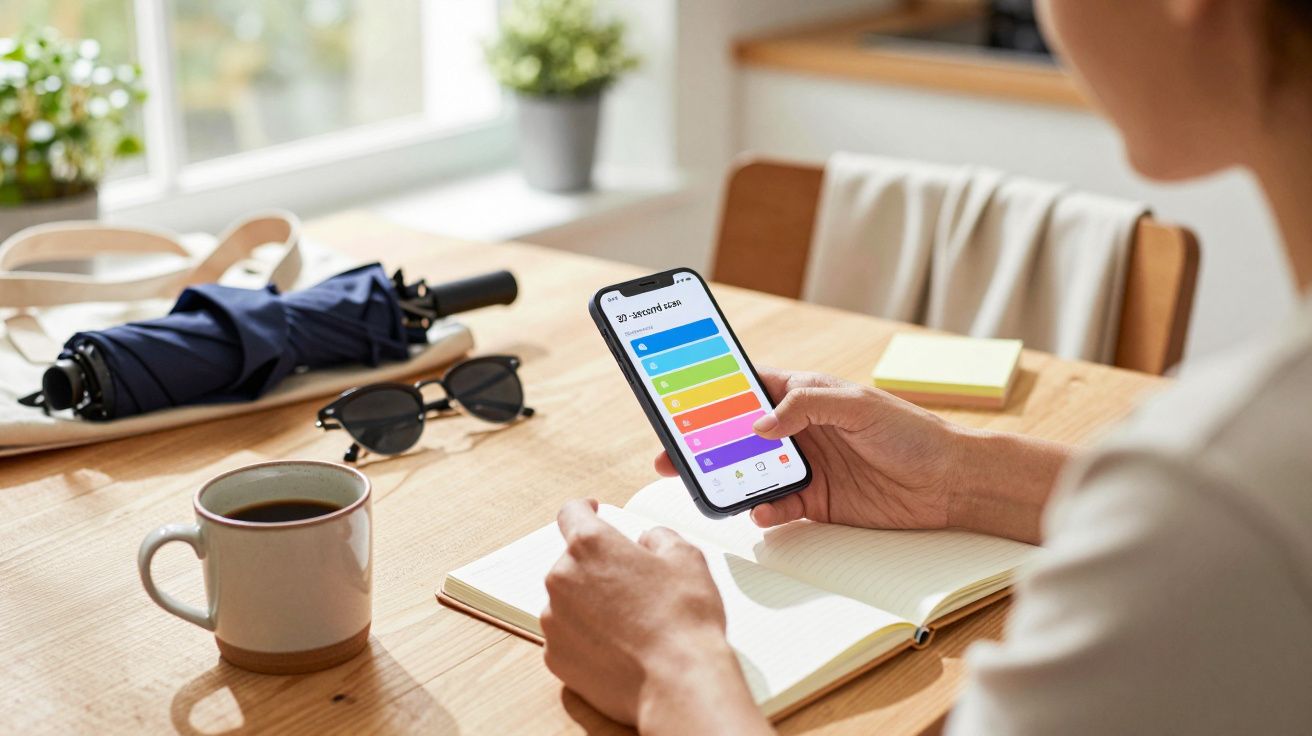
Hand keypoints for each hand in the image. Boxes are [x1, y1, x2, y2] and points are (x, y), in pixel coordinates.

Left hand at [542, 500, 768, 733]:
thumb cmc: (683, 619)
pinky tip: (618, 648)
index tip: (591, 511)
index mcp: (590, 545)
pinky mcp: (555, 656)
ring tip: (630, 624)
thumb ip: (660, 537)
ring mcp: (554, 620)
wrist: (677, 682)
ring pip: (569, 601)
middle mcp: (562, 578)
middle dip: (599, 568)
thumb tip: (647, 541)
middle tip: (634, 587)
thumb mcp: (686, 558)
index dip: (585, 509)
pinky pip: (567, 636)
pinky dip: (586, 638)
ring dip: (590, 604)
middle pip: (573, 562)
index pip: (572, 513)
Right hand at [656, 367, 965, 529]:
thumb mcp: (857, 406)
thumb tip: (759, 425)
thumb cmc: (911, 432)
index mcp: (805, 396)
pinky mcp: (817, 503)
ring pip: (752, 472)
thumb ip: (806, 408)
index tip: (683, 401)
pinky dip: (764, 510)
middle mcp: (799, 431)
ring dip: (729, 480)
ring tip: (708, 486)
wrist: (950, 483)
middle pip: (739, 435)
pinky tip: (761, 511)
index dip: (715, 392)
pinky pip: (778, 507)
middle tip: (674, 454)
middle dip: (705, 444)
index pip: (750, 387)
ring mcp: (807, 468)